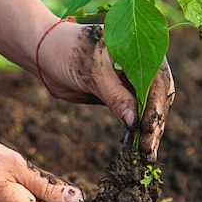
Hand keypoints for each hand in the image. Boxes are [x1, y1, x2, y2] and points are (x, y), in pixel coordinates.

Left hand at [36, 21, 174, 159]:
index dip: (157, 102)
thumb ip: (115, 96)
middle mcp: (141, 64)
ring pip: (147, 107)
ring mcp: (131, 81)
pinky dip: (136, 129)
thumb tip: (134, 122)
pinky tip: (138, 146)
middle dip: (155, 120)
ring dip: (149, 129)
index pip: (157, 77)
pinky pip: (133, 113)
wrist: (44, 54)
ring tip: (147, 152)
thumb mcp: (93, 73)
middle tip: (149, 145)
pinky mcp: (120, 95)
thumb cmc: (68, 51)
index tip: (150, 124)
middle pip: (156, 95)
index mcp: (140, 48)